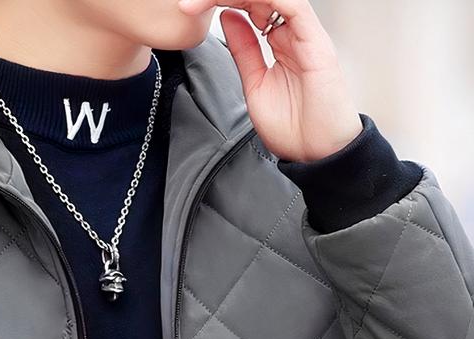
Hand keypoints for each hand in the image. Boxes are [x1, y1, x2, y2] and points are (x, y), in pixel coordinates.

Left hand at [178, 0, 362, 162]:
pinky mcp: (316, 42)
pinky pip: (294, 5)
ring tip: (210, 0)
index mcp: (281, 41)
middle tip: (192, 3)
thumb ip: (243, 50)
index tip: (191, 8)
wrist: (316, 154)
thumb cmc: (293, 127)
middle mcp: (294, 32)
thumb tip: (229, 18)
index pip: (251, 4)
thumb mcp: (254, 83)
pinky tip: (241, 3)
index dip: (222, 1)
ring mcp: (305, 35)